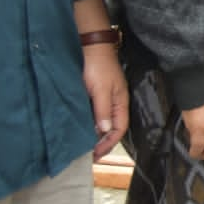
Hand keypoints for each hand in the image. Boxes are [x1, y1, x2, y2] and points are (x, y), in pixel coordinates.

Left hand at [82, 42, 128, 158]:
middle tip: (89, 155)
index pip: (119, 129)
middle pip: (113, 128)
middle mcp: (115, 103)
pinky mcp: (96, 95)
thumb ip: (103, 110)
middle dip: (103, 143)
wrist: (92, 47)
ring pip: (104, 122)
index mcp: (120, 102)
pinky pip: (96, 114)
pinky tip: (82, 129)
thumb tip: (105, 131)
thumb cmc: (99, 67)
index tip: (96, 155)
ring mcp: (106, 98)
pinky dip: (91, 124)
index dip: (109, 143)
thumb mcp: (101, 90)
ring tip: (85, 146)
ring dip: (96, 135)